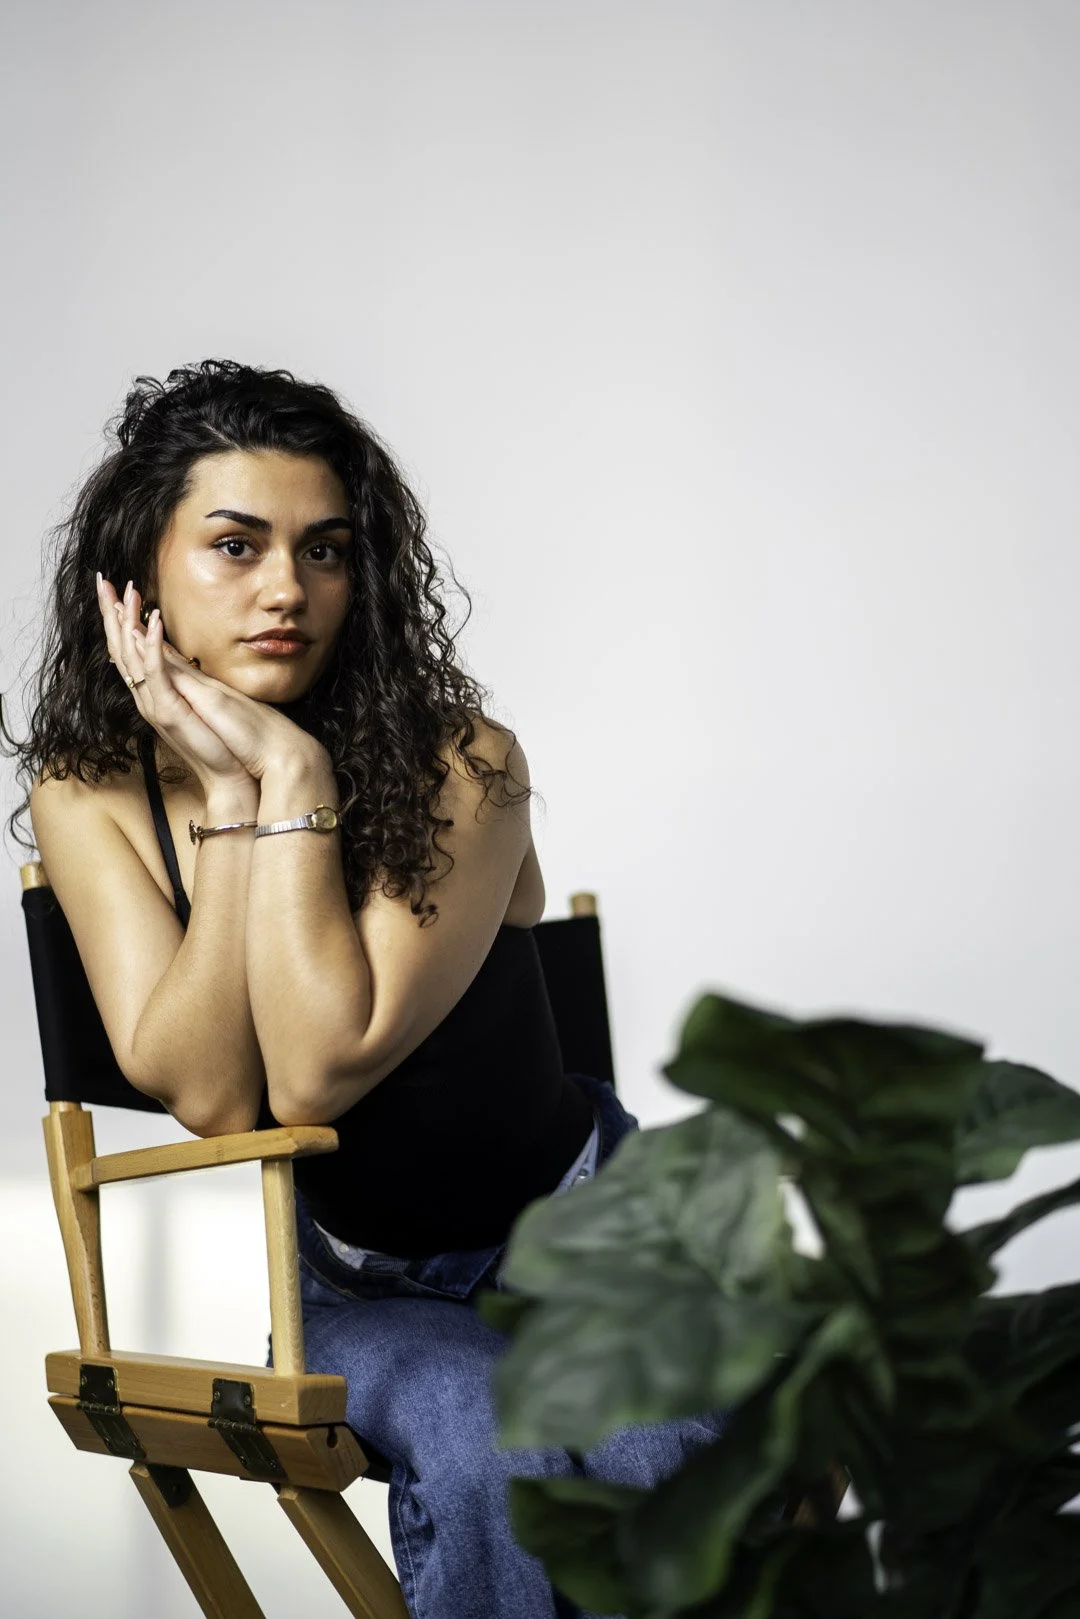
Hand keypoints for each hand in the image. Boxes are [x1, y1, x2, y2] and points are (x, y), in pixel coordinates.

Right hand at [97, 576, 323, 789]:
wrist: (232, 775)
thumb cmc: (221, 741)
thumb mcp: (199, 700)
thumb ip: (182, 678)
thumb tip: (174, 655)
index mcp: (156, 691)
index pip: (130, 647)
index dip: (119, 618)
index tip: (112, 589)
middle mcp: (149, 696)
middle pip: (121, 647)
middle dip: (111, 612)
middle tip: (102, 580)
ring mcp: (157, 704)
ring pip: (131, 656)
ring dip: (129, 621)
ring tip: (127, 592)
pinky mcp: (170, 710)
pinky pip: (156, 672)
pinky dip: (154, 645)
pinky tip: (154, 621)